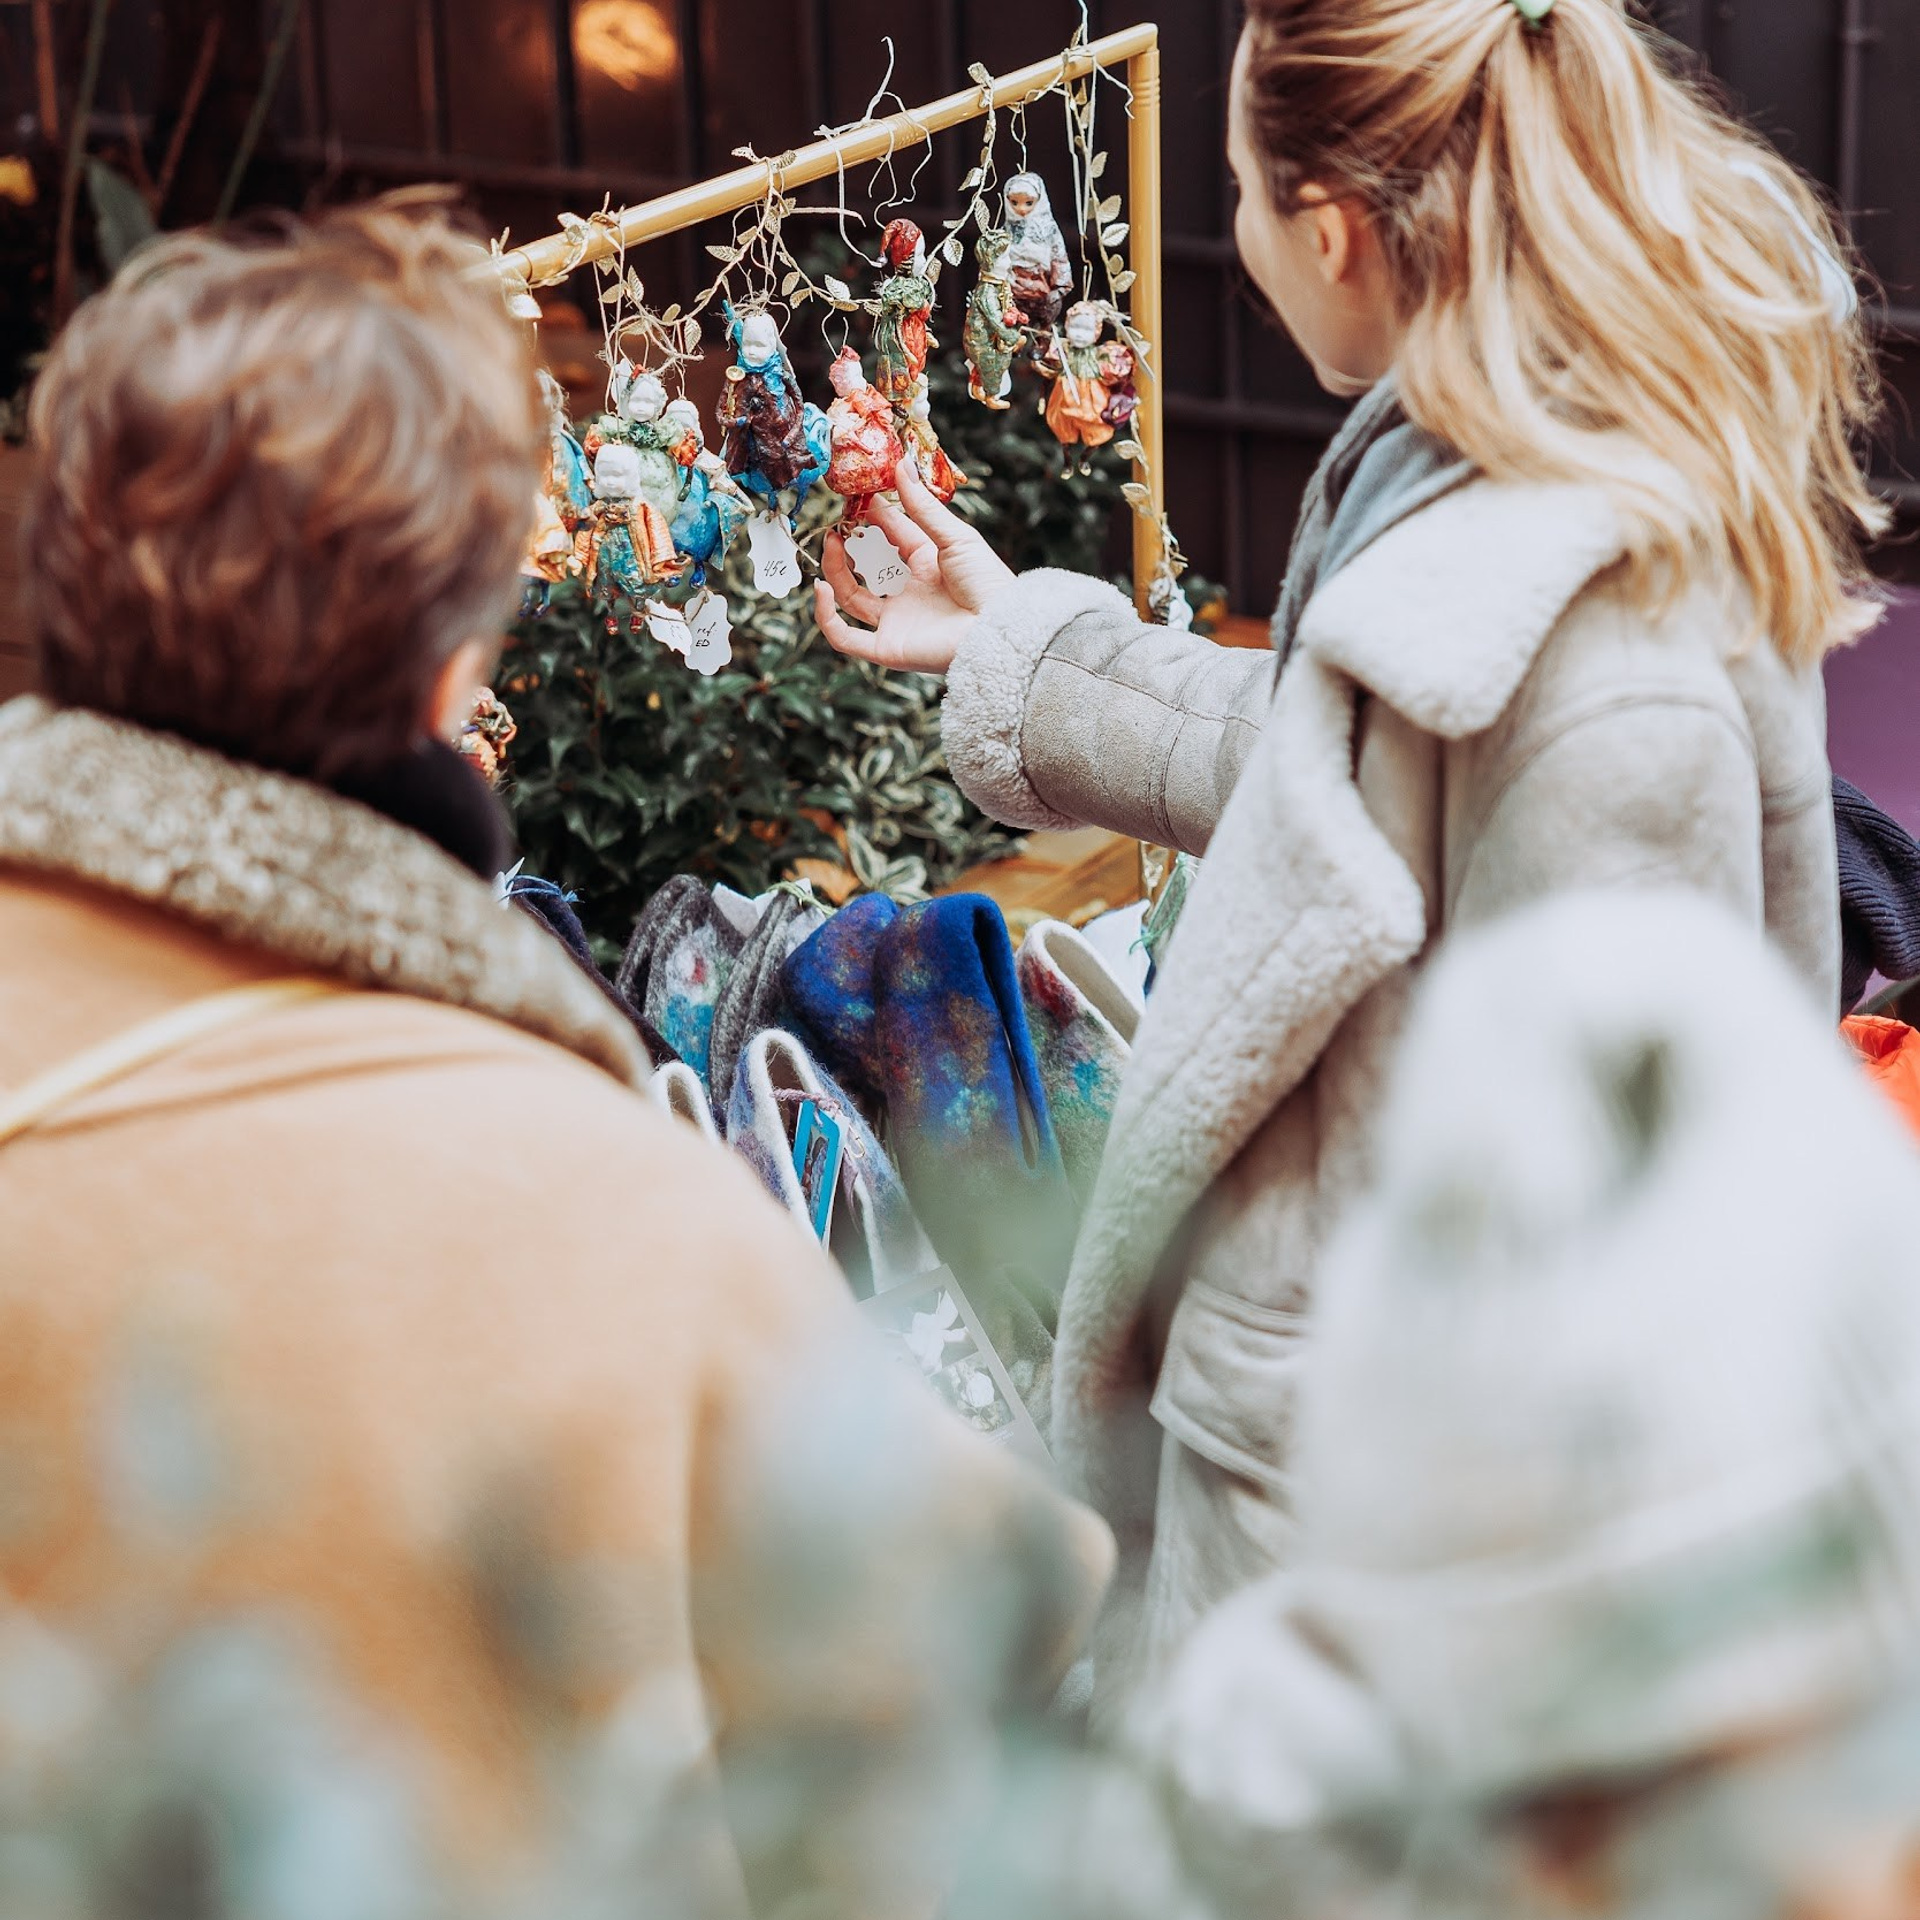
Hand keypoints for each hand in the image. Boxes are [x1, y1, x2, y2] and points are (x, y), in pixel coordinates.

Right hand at [816, 454, 1016, 675]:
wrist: (1000, 628)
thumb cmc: (988, 583)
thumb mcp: (954, 537)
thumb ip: (922, 506)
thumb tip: (901, 465)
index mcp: (925, 566)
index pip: (888, 537)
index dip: (870, 517)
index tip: (855, 496)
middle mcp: (907, 594)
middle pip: (864, 568)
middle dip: (849, 543)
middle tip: (839, 522)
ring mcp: (895, 622)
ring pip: (849, 598)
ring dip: (834, 570)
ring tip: (832, 542)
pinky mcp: (888, 648)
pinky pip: (845, 638)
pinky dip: (826, 616)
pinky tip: (823, 587)